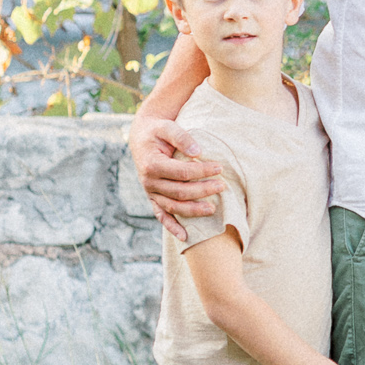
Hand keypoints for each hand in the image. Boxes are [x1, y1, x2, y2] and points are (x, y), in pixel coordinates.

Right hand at [131, 114, 226, 239]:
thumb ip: (182, 137)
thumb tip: (198, 152)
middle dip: (203, 190)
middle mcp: (149, 182)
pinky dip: (172, 227)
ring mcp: (150, 193)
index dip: (202, 171)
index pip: (182, 173)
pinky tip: (185, 236)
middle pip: (180, 192)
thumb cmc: (158, 131)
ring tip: (213, 209)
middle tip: (222, 186)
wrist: (141, 137)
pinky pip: (161, 216)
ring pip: (173, 207)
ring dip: (193, 210)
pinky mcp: (152, 199)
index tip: (220, 168)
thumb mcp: (167, 127)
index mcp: (152, 165)